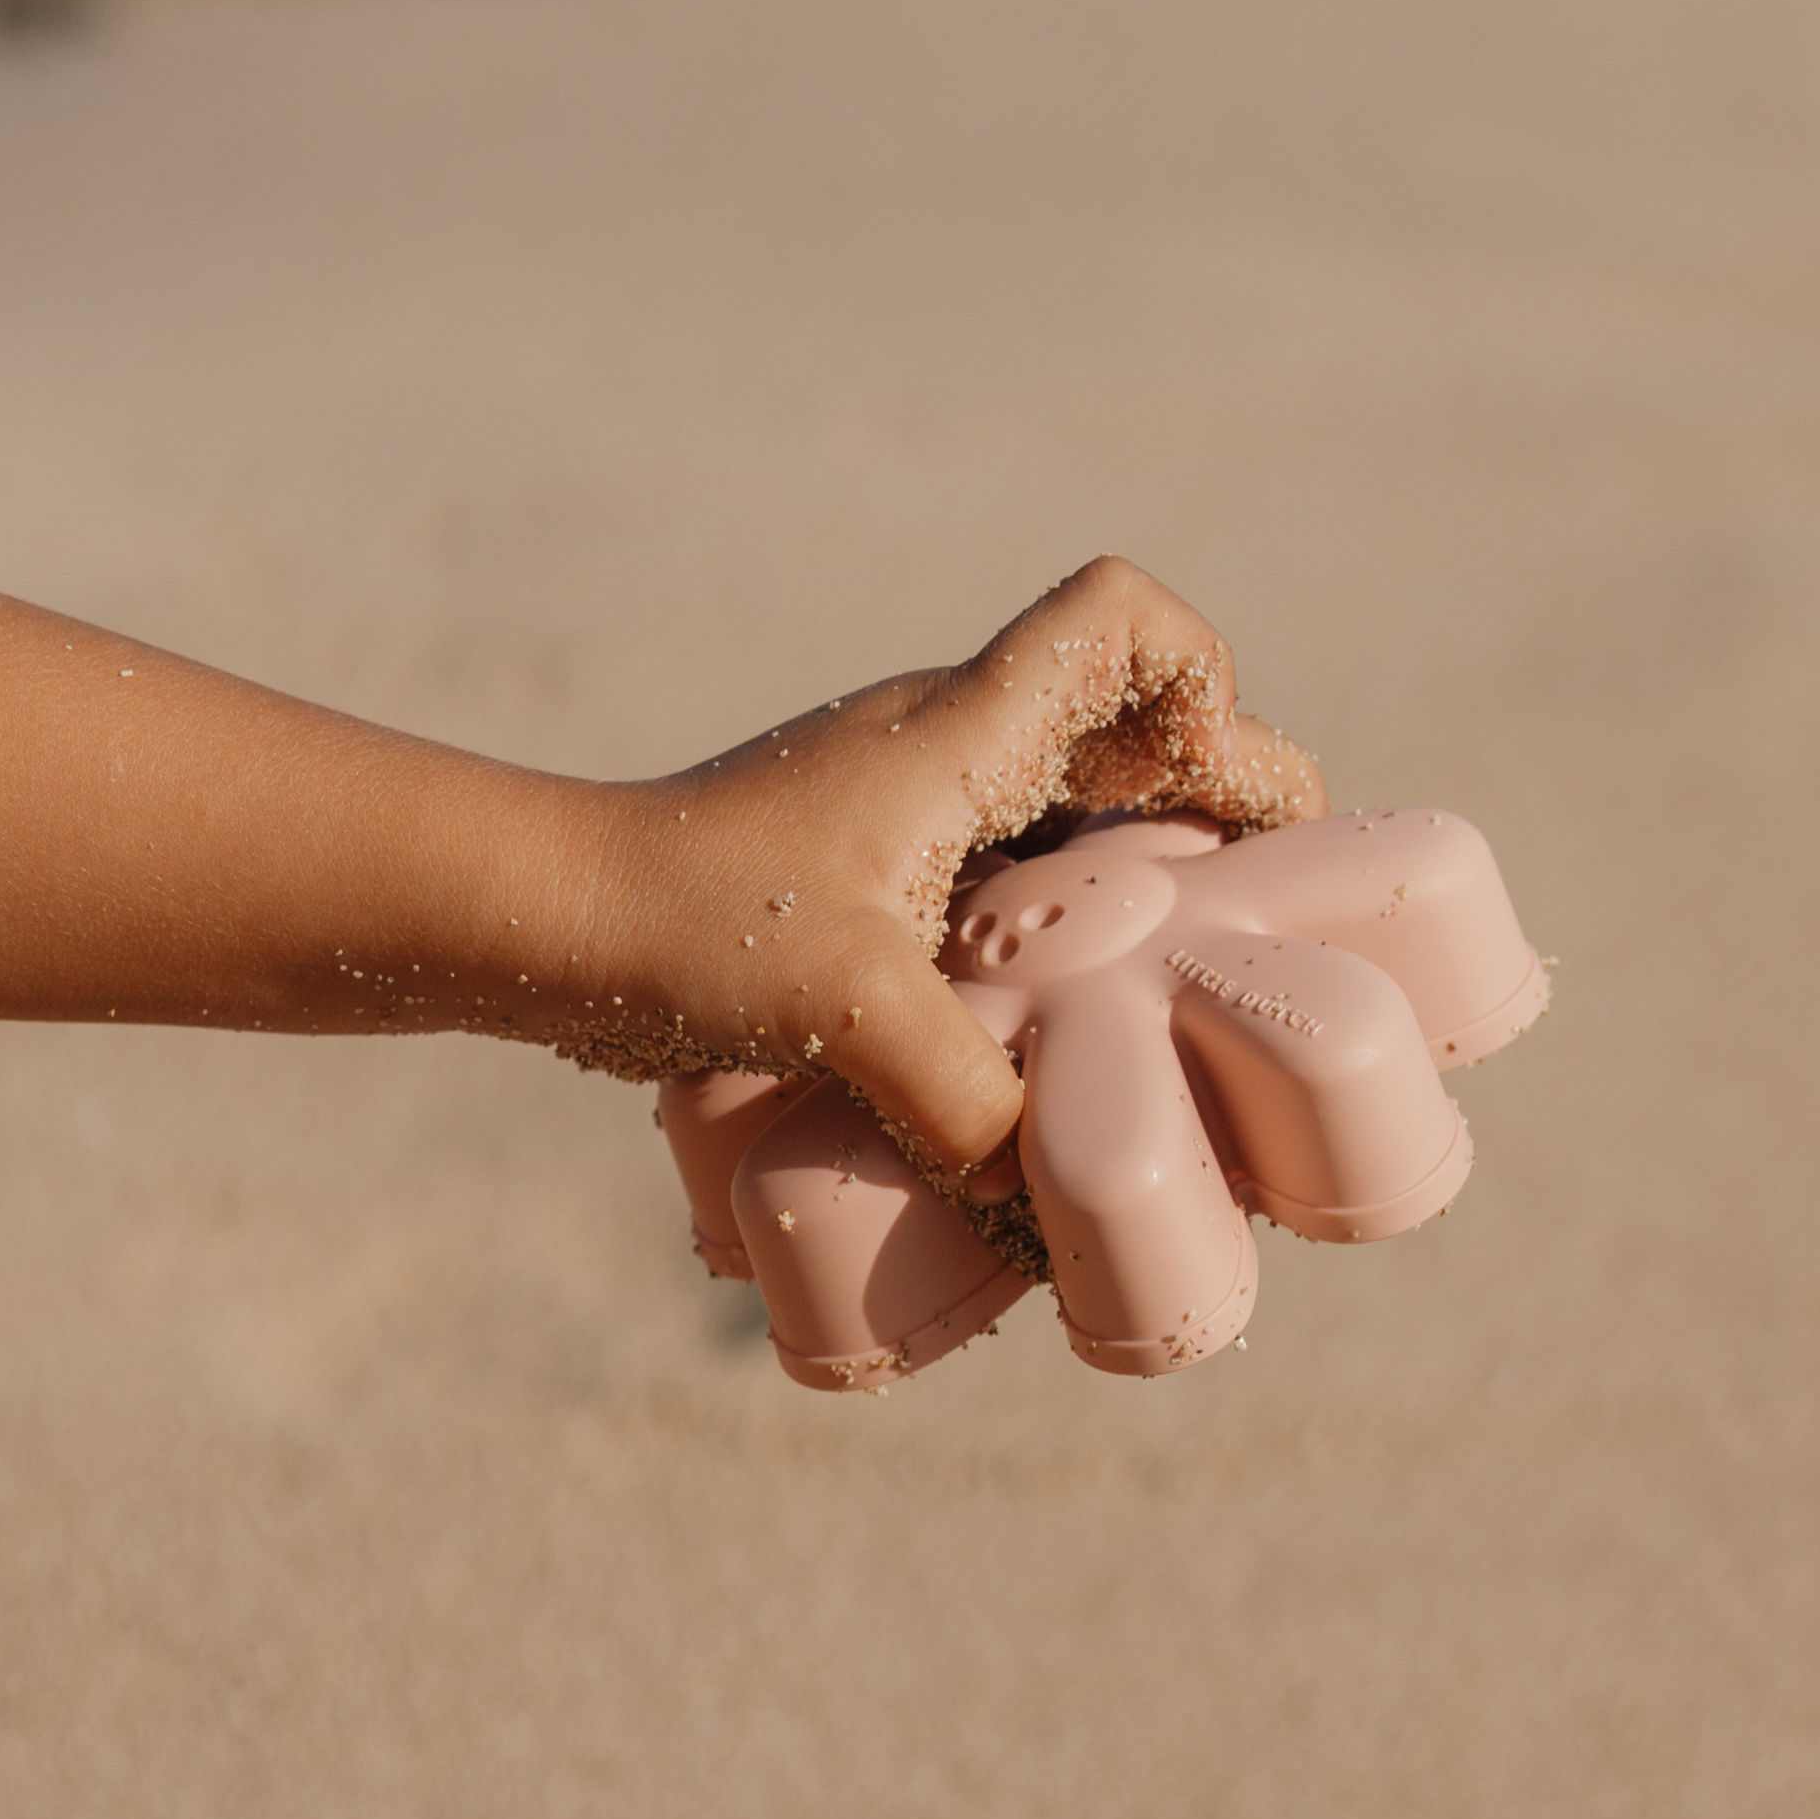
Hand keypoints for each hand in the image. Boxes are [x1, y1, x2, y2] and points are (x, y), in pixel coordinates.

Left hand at [573, 553, 1325, 1183]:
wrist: (544, 919)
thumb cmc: (685, 923)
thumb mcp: (844, 1012)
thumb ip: (962, 1100)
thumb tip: (1042, 1198)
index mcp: (962, 731)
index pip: (1122, 620)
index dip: (1207, 678)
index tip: (1226, 795)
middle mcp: (946, 746)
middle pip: (1130, 724)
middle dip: (1221, 806)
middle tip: (1276, 916)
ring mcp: (906, 809)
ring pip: (1068, 810)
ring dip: (1138, 881)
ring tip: (1188, 993)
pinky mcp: (866, 874)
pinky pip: (999, 881)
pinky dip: (1050, 937)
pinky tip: (1053, 1039)